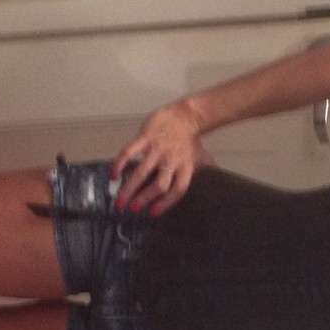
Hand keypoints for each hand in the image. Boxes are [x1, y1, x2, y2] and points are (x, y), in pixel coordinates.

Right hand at [111, 102, 209, 216]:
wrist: (185, 115)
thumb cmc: (189, 140)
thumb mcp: (197, 158)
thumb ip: (201, 173)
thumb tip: (215, 183)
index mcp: (185, 167)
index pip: (177, 190)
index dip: (165, 203)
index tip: (152, 214)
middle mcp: (172, 160)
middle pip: (159, 185)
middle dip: (143, 199)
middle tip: (131, 209)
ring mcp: (157, 149)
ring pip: (142, 172)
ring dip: (129, 188)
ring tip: (120, 200)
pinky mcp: (145, 137)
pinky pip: (130, 152)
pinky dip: (120, 164)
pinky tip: (114, 174)